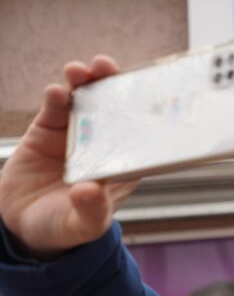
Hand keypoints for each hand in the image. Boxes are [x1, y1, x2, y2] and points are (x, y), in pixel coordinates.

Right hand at [0, 56, 139, 259]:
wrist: (25, 226)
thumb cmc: (66, 227)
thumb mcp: (83, 225)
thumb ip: (90, 209)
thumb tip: (90, 190)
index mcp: (123, 166)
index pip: (141, 134)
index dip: (145, 111)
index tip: (147, 90)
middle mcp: (103, 145)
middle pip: (113, 109)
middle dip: (113, 86)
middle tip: (108, 68)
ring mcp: (75, 135)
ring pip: (84, 102)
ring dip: (84, 83)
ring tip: (81, 71)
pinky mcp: (47, 132)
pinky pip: (54, 110)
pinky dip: (55, 99)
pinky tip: (56, 91)